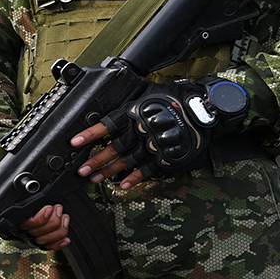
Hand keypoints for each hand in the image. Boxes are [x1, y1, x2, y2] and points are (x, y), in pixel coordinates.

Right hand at [0, 171, 70, 249]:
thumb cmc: (5, 197)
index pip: (27, 224)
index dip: (39, 218)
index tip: (48, 207)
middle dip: (53, 220)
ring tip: (63, 214)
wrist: (13, 203)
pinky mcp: (42, 239)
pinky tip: (66, 237)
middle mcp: (23, 230)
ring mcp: (33, 236)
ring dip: (59, 228)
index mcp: (14, 219)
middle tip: (57, 207)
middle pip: (41, 233)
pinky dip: (60, 242)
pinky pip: (51, 246)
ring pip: (49, 239)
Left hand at [77, 78, 248, 184]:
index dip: (90, 134)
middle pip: (115, 147)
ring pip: (127, 161)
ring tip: (94, 179)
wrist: (205, 109)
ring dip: (109, 171)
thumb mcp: (149, 93)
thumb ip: (130, 101)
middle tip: (81, 170)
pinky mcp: (167, 157)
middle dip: (96, 160)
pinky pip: (148, 170)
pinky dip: (134, 179)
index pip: (108, 124)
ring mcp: (155, 145)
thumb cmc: (175, 98)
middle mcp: (143, 130)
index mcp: (136, 112)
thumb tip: (109, 99)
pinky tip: (122, 186)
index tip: (74, 142)